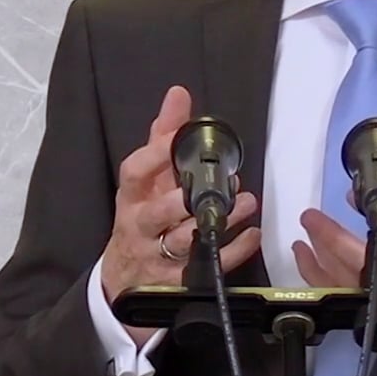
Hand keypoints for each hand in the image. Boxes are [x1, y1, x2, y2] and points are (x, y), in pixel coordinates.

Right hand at [99, 85, 260, 346]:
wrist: (124, 278)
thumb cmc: (141, 217)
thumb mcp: (146, 181)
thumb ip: (162, 137)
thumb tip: (179, 94)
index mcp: (132, 198)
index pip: (134, 174)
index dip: (153, 157)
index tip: (174, 139)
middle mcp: (140, 227)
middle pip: (158, 213)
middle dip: (187, 198)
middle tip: (223, 180)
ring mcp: (157, 256)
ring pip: (185, 240)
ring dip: (218, 221)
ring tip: (246, 203)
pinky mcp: (176, 280)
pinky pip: (207, 266)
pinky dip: (233, 251)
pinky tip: (252, 234)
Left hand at [293, 117, 376, 353]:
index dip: (366, 209)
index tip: (348, 195)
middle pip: (359, 256)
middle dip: (330, 236)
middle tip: (310, 217)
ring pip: (345, 277)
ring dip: (319, 256)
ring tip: (305, 234)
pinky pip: (342, 295)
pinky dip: (321, 279)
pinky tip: (308, 262)